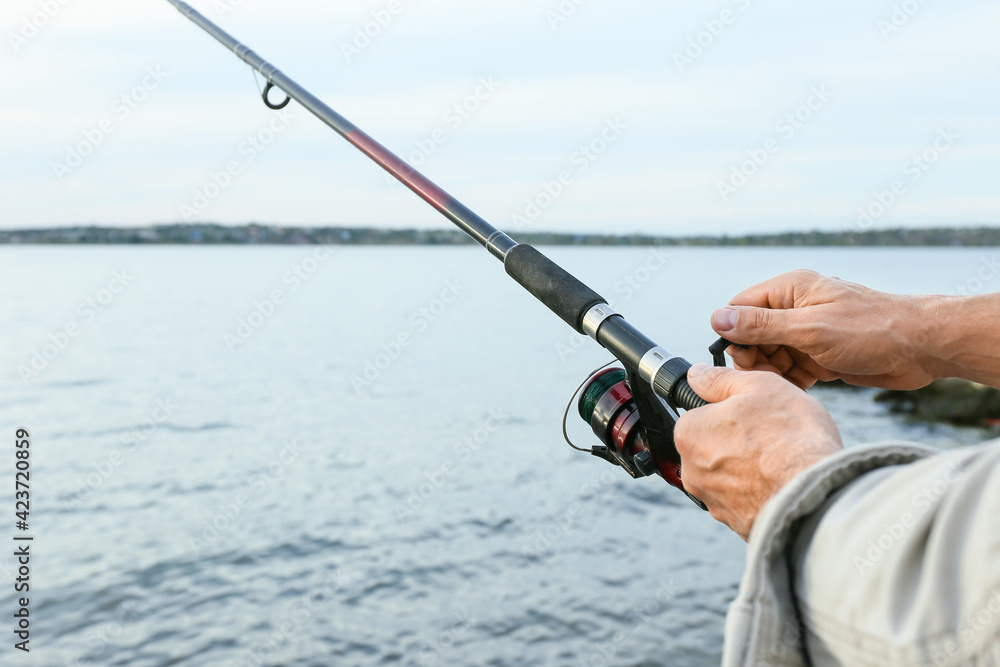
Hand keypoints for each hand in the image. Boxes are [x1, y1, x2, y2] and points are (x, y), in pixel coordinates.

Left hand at [674, 364, 843, 540]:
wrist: (816, 494)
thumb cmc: (789, 437)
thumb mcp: (758, 386)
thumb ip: (721, 380)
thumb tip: (697, 375)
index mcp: (690, 434)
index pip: (701, 415)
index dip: (729, 410)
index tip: (752, 413)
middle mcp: (693, 472)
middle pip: (715, 447)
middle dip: (739, 441)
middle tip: (773, 435)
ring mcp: (715, 502)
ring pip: (731, 476)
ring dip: (752, 469)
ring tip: (783, 461)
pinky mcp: (738, 524)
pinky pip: (748, 501)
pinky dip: (763, 493)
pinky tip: (785, 484)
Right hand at [712, 270, 934, 389]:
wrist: (921, 348)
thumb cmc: (871, 329)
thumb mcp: (809, 329)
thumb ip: (762, 325)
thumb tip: (718, 319)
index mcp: (790, 289)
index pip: (740, 307)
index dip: (735, 334)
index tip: (741, 359)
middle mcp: (795, 307)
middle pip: (752, 334)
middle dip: (754, 358)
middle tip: (767, 376)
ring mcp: (808, 331)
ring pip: (770, 354)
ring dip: (772, 373)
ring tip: (786, 385)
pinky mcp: (819, 354)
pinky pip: (790, 369)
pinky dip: (789, 381)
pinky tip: (799, 390)